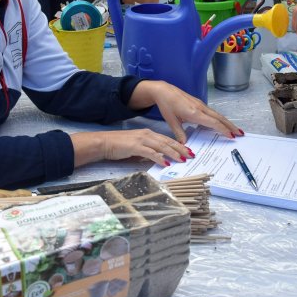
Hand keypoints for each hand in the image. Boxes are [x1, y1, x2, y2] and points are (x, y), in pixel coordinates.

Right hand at [70, 129, 192, 167]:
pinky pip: (150, 152)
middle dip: (181, 149)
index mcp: (148, 133)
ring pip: (162, 146)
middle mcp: (147, 134)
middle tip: (191, 155)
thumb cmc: (118, 146)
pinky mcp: (135, 146)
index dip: (179, 145)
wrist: (104, 143)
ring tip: (183, 159)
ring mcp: (142, 139)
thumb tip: (158, 159)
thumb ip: (147, 151)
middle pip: (168, 142)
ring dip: (173, 153)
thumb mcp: (136, 148)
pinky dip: (159, 157)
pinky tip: (166, 163)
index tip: (188, 151)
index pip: (167, 139)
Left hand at [129, 80, 241, 143]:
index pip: (213, 122)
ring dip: (227, 122)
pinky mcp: (199, 103)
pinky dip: (219, 119)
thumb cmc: (166, 105)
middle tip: (241, 134)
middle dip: (231, 126)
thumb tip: (185, 146)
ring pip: (217, 114)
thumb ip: (179, 133)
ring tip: (235, 130)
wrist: (163, 90)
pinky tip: (221, 124)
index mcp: (194, 113)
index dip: (223, 129)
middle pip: (219, 117)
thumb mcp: (171, 121)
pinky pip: (212, 112)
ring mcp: (200, 105)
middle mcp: (200, 108)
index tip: (232, 136)